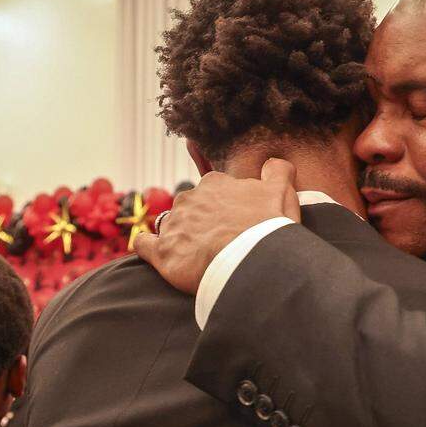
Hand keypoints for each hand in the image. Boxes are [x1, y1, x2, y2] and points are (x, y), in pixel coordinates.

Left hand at [135, 158, 300, 293]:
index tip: (234, 224)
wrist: (251, 262)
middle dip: (201, 222)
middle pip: (191, 208)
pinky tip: (158, 254)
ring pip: (170, 225)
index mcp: (216, 183)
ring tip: (196, 256)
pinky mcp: (162, 251)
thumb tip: (272, 163)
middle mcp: (190, 198)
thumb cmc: (268, 229)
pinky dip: (148, 247)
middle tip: (219, 243)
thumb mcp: (281, 193)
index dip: (224, 208)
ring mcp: (174, 223)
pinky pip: (144, 244)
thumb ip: (277, 172)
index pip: (214, 190)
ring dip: (180, 236)